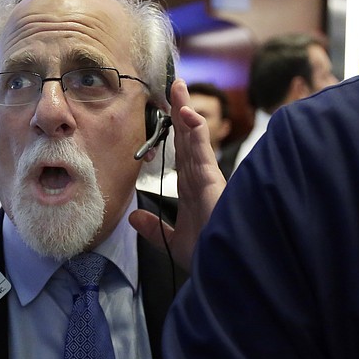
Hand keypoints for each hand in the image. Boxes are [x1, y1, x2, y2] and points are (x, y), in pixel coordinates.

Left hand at [131, 79, 225, 270]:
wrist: (223, 273)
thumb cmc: (209, 258)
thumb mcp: (173, 242)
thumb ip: (154, 228)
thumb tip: (134, 215)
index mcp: (194, 190)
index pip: (182, 153)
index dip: (176, 130)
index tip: (170, 109)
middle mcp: (201, 181)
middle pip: (188, 139)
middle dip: (181, 111)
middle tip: (176, 84)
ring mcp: (209, 181)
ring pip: (195, 141)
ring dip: (186, 113)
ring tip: (179, 88)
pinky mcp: (213, 186)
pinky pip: (202, 155)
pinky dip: (196, 134)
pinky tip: (188, 115)